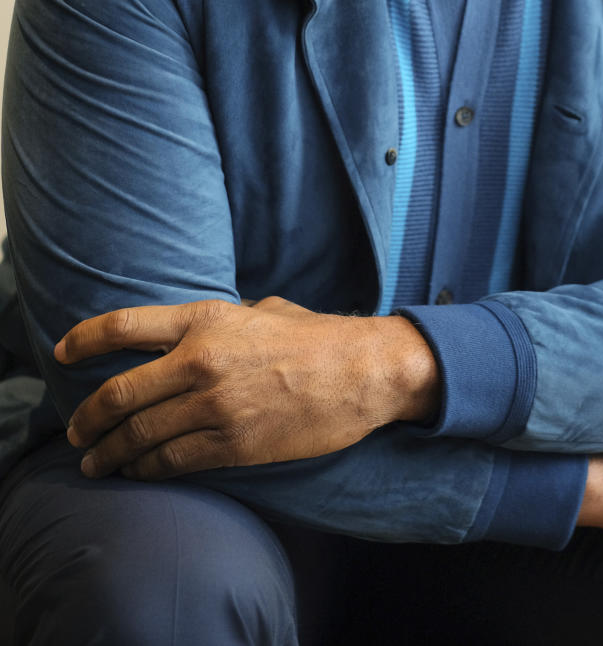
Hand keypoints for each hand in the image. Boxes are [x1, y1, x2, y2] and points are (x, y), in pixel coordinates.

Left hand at [55, 297, 438, 480]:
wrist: (360, 372)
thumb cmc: (316, 337)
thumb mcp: (264, 310)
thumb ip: (223, 321)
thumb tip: (198, 333)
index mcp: (206, 321)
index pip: (124, 327)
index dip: (84, 341)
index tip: (63, 354)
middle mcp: (201, 362)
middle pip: (119, 393)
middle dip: (87, 418)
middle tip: (76, 432)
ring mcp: (215, 407)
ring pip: (140, 436)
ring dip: (109, 454)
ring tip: (95, 462)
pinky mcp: (233, 445)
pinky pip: (173, 463)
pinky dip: (146, 470)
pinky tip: (137, 472)